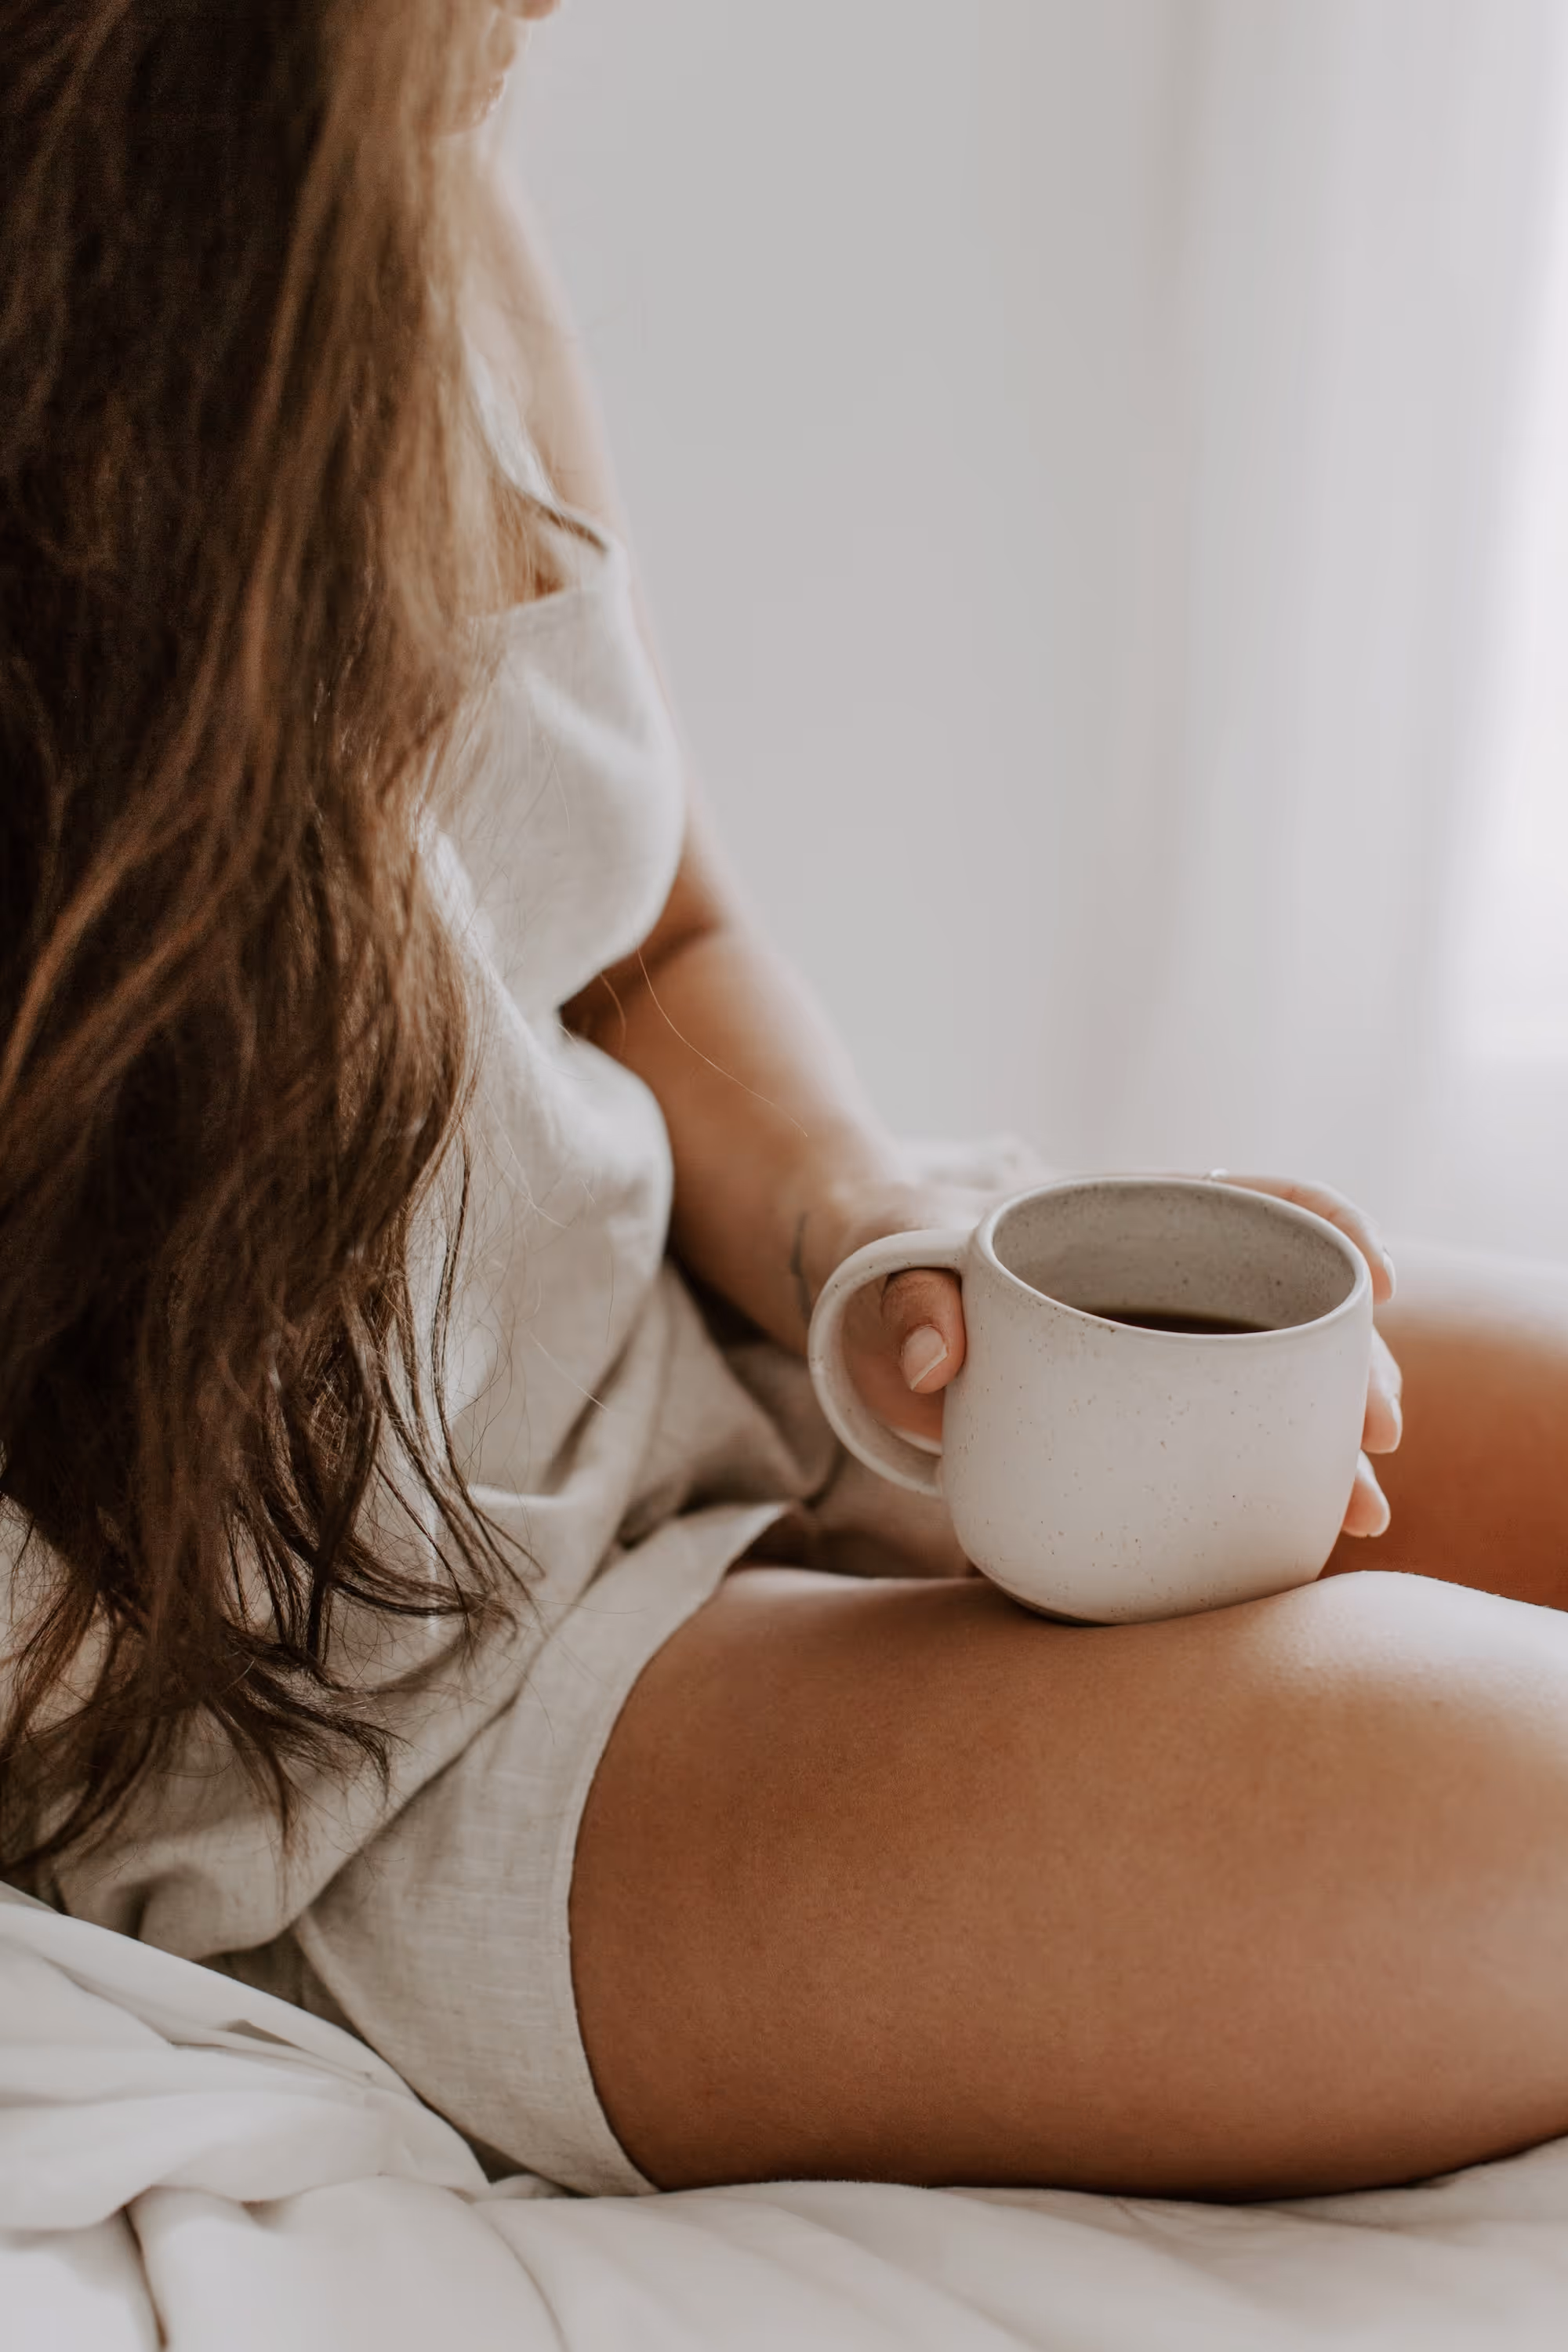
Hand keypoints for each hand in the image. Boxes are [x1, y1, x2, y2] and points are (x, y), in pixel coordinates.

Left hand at [809, 1170, 1401, 1544]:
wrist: (861, 1307)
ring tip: (1362, 1514)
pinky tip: (1293, 1545)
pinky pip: (1214, 1447)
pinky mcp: (1132, 1419)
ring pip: (1271, 1390)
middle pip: (1289, 1310)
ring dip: (1326, 1447)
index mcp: (1127, 1214)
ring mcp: (1154, 1352)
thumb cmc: (887, 1257)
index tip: (1375, 1279)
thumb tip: (932, 1361)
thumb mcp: (890, 1264)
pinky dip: (1260, 1491)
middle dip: (1355, 1369)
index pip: (1259, 1199)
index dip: (1331, 1227)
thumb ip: (910, 1299)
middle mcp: (1161, 1279)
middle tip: (1379, 1437)